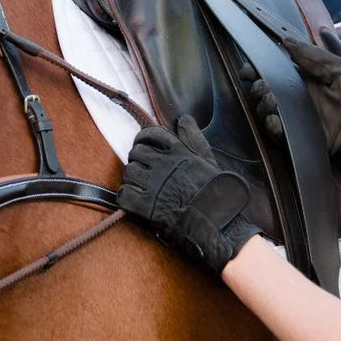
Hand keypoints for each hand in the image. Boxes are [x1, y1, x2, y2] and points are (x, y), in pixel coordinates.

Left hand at [119, 114, 261, 274]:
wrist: (216, 221)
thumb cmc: (215, 191)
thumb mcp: (208, 159)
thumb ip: (194, 138)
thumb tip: (183, 119)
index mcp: (178, 151)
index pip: (150, 134)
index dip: (143, 139)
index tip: (144, 146)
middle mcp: (163, 164)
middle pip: (136, 152)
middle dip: (138, 160)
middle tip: (144, 171)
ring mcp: (153, 184)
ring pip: (129, 172)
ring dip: (132, 179)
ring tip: (142, 187)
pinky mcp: (145, 205)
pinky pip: (124, 194)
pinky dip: (126, 197)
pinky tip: (135, 201)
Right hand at [248, 31, 340, 172]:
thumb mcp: (340, 67)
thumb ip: (313, 55)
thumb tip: (285, 41)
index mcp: (306, 78)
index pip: (275, 71)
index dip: (258, 69)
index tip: (248, 69)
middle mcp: (298, 97)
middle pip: (266, 91)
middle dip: (259, 88)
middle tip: (263, 87)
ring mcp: (299, 117)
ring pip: (268, 110)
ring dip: (264, 105)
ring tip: (271, 102)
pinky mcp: (301, 136)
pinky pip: (278, 133)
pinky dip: (272, 126)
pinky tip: (274, 119)